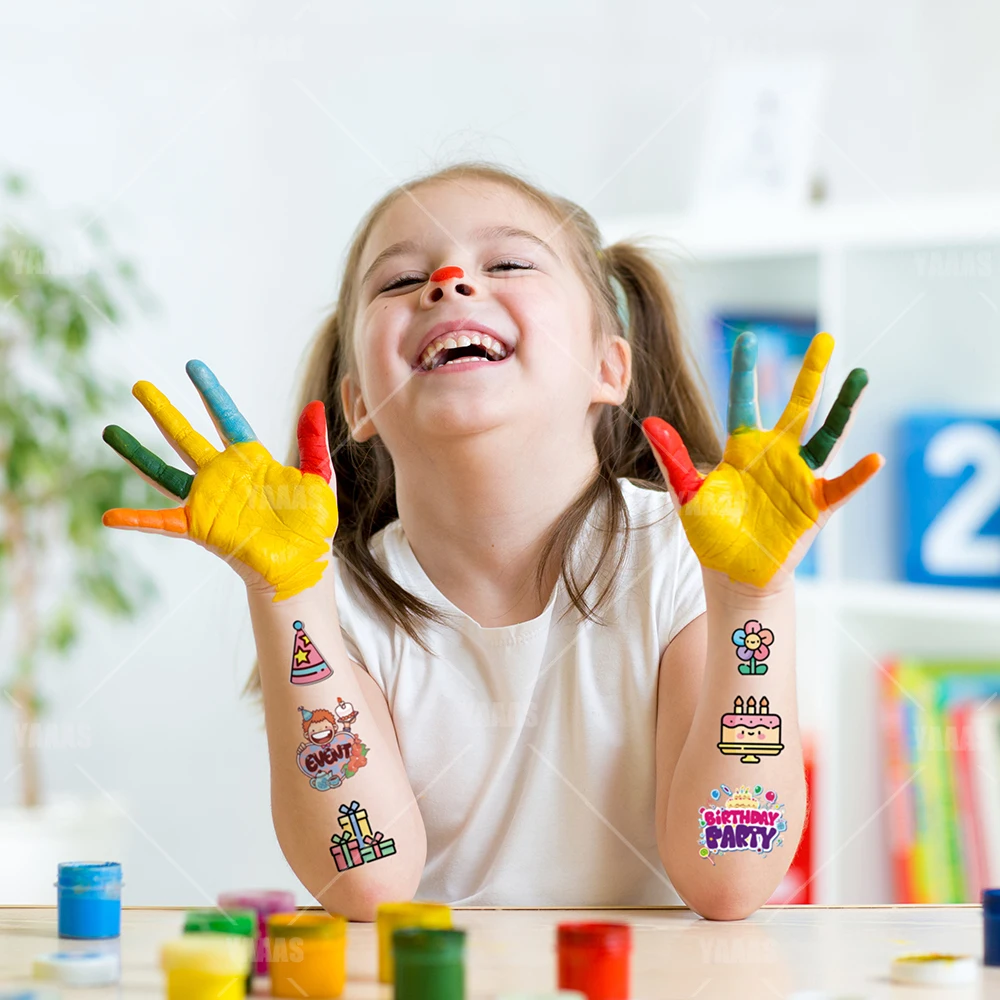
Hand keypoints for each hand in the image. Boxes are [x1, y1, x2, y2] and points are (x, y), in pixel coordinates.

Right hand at [101, 360, 338, 601]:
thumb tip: (314, 406)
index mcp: (252, 461)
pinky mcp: (201, 527)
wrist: (303, 566)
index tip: (194, 367)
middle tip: (139, 386)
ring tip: (110, 431)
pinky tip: (110, 517)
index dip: (211, 393)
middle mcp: (224, 477)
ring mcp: (209, 500)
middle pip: (185, 437)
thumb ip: (313, 444)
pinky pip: (162, 521)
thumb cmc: (313, 527)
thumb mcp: (319, 479)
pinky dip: (136, 520)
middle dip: (163, 411)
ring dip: (137, 453)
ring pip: (164, 471)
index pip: (226, 418)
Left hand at [642, 332, 882, 590]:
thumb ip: (674, 459)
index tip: (749, 338)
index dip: (745, 371)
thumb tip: (652, 423)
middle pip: (797, 406)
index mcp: (742, 448)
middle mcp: (775, 455)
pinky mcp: (815, 505)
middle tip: (826, 338)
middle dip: (811, 373)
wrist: (732, 573)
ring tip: (860, 375)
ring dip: (844, 407)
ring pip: (826, 435)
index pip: (744, 401)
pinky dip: (857, 474)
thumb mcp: (688, 494)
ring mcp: (798, 478)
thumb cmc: (709, 533)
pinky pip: (840, 485)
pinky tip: (873, 458)